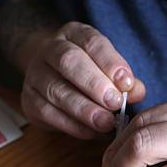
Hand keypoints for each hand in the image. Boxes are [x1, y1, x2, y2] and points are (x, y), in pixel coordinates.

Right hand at [21, 21, 145, 138]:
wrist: (50, 74)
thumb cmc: (89, 71)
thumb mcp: (108, 68)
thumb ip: (124, 80)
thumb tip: (138, 92)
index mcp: (74, 34)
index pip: (91, 42)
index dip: (110, 62)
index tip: (127, 83)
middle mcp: (50, 49)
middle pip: (68, 62)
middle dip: (94, 84)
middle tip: (115, 103)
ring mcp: (35, 74)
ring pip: (56, 90)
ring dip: (84, 109)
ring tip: (106, 123)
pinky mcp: (28, 100)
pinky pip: (47, 113)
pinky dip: (71, 125)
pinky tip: (90, 131)